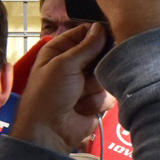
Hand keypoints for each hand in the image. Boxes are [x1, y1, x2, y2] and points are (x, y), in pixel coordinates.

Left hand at [11, 22, 112, 152]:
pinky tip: (85, 108)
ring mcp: (85, 83)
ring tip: (81, 96)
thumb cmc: (49, 95)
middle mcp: (73, 65)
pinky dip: (98, 101)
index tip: (110, 33)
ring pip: (107, 74)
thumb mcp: (64, 65)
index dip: (96, 33)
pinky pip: (108, 94)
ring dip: (96, 86)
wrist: (49, 132)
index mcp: (59, 51)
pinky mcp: (96, 100)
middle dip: (100, 63)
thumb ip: (86, 46)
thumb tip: (101, 27)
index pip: (83, 33)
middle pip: (99, 53)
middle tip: (94, 70)